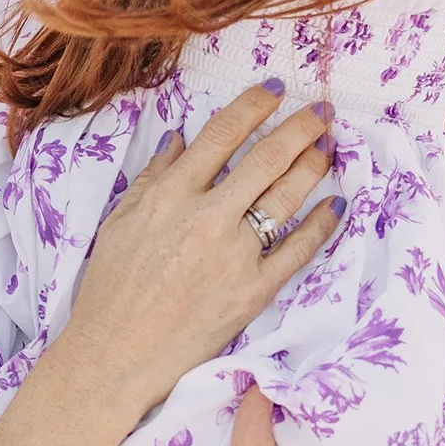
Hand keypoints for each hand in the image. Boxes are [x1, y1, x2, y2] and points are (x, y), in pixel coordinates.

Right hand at [52, 85, 341, 431]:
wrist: (116, 355)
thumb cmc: (110, 290)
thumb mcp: (119, 223)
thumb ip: (152, 178)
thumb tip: (180, 140)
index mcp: (170, 195)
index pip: (222, 134)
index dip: (254, 105)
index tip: (277, 90)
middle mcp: (207, 217)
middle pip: (267, 157)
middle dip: (301, 128)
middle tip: (322, 112)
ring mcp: (235, 254)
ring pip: (288, 196)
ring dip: (315, 165)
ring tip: (328, 148)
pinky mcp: (254, 290)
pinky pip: (299, 250)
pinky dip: (321, 224)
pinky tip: (334, 205)